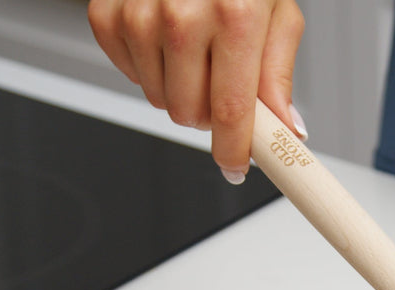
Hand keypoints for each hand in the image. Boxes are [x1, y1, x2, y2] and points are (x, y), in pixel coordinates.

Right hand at [88, 0, 304, 181]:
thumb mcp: (277, 11)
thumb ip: (278, 75)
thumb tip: (286, 129)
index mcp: (234, 16)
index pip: (230, 111)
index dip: (233, 151)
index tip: (236, 169)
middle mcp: (182, 14)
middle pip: (190, 114)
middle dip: (209, 115)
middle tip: (220, 86)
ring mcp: (140, 12)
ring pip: (158, 99)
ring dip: (179, 90)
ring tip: (195, 54)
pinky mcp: (108, 10)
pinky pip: (128, 73)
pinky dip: (148, 69)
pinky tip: (165, 44)